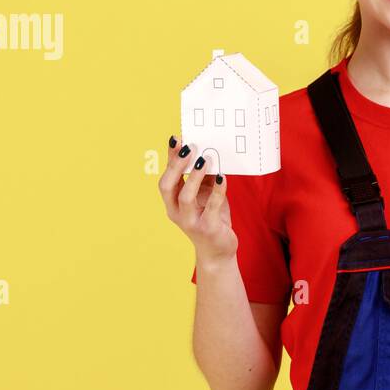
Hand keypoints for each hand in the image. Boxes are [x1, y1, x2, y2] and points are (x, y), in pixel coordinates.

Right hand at [158, 134, 236, 265]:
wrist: (219, 250)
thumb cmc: (211, 218)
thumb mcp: (206, 195)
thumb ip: (204, 177)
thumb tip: (207, 153)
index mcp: (172, 202)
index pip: (166, 177)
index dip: (170, 159)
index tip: (176, 139)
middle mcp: (176, 212)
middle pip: (167, 186)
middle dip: (177, 165)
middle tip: (190, 147)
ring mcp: (190, 221)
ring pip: (186, 196)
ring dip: (195, 176)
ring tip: (206, 159)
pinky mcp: (208, 228)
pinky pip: (212, 207)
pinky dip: (218, 191)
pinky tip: (223, 177)